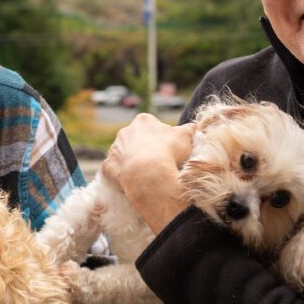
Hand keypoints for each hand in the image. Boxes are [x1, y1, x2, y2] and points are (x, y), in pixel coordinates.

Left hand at [102, 114, 194, 233]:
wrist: (148, 173)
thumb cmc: (169, 151)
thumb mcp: (186, 137)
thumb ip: (190, 129)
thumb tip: (196, 126)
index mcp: (143, 121)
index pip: (151, 126)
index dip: (160, 137)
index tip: (167, 148)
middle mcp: (125, 132)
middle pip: (136, 139)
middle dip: (144, 149)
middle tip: (157, 162)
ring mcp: (114, 150)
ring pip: (123, 154)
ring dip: (131, 162)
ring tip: (145, 174)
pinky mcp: (107, 167)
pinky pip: (113, 170)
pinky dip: (120, 175)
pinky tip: (130, 182)